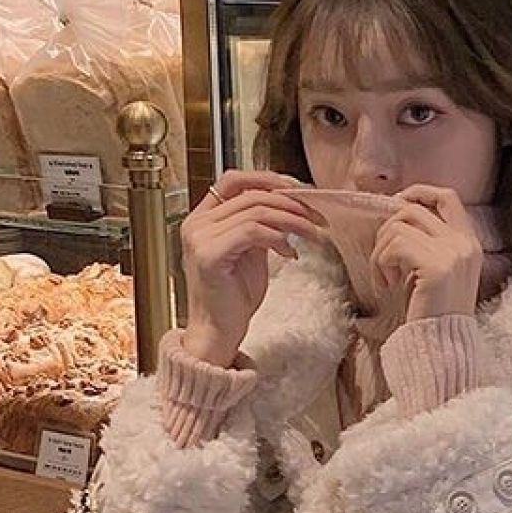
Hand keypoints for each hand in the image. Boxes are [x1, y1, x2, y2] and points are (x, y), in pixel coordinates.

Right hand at [181, 171, 320, 367]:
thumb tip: (287, 207)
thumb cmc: (233, 299)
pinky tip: (289, 253)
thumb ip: (260, 228)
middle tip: (315, 216)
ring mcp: (199, 237)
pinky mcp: (209, 254)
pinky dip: (277, 238)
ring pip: (255, 210)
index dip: (267, 179)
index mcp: (202, 219)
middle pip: (249, 193)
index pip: (233, 180)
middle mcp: (196, 223)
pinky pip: (251, 231)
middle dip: (289, 202)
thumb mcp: (250, 254)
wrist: (219, 333)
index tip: (298, 191)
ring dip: (291, 220)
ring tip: (310, 235)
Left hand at [372, 186, 483, 323]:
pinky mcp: (436, 266)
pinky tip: (387, 286)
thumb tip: (395, 216)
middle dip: (387, 230)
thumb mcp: (435, 272)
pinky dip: (381, 263)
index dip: (418, 193)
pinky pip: (395, 246)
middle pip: (413, 210)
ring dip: (381, 252)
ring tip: (385, 279)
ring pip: (399, 226)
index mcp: (469, 244)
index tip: (396, 205)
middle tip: (382, 259)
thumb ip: (426, 244)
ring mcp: (452, 253)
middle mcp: (464, 244)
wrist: (442, 348)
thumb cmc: (432, 315)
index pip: (447, 197)